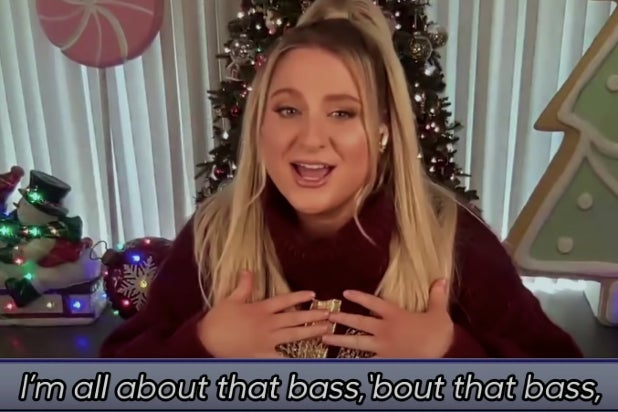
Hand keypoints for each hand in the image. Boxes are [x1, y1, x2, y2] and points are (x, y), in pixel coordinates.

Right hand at [198, 270, 330, 357]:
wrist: (206, 341)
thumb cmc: (217, 320)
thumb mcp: (230, 299)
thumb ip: (243, 286)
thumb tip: (248, 270)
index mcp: (260, 309)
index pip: (284, 301)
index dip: (299, 297)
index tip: (313, 295)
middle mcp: (267, 324)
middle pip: (294, 319)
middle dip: (313, 316)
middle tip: (329, 315)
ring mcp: (266, 341)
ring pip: (293, 336)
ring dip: (310, 332)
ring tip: (325, 331)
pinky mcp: (262, 355)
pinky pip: (281, 358)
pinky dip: (294, 358)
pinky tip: (307, 359)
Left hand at [322, 279, 453, 357]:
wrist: (434, 362)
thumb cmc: (436, 338)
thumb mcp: (439, 314)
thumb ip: (437, 297)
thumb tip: (441, 279)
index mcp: (395, 316)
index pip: (373, 303)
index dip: (359, 296)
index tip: (345, 292)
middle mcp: (384, 330)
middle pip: (358, 322)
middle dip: (342, 318)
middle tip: (327, 316)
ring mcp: (381, 348)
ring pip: (355, 342)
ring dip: (339, 339)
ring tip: (324, 337)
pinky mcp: (383, 362)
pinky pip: (362, 362)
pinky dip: (350, 363)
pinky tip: (339, 363)